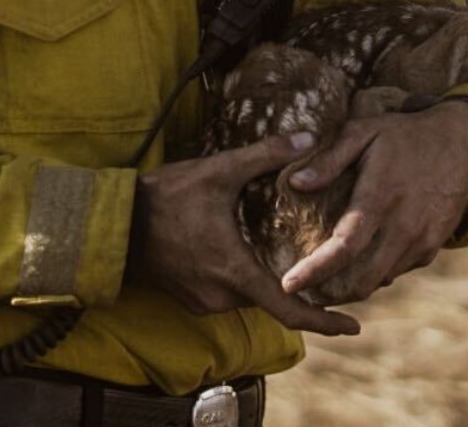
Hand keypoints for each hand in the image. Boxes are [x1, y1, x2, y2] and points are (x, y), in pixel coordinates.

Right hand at [134, 132, 360, 335]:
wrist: (113, 223)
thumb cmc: (164, 198)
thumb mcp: (219, 171)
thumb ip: (266, 155)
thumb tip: (309, 138)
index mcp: (236, 272)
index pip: (290, 310)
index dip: (325, 323)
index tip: (354, 328)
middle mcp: (223, 296)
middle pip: (273, 299)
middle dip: (298, 288)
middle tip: (325, 268)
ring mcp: (204, 301)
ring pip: (251, 295)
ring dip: (268, 280)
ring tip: (289, 256)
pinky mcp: (191, 298)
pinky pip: (230, 293)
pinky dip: (246, 279)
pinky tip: (250, 252)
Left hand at [278, 101, 467, 302]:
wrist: (466, 144)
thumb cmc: (406, 135)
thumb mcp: (364, 132)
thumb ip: (329, 159)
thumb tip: (296, 183)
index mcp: (380, 197)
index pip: (344, 246)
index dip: (314, 270)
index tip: (288, 284)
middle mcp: (403, 226)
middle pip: (361, 280)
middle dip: (328, 293)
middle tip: (303, 290)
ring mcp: (421, 240)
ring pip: (379, 280)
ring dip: (352, 285)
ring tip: (327, 279)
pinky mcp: (432, 247)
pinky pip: (398, 270)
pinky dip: (377, 273)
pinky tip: (363, 260)